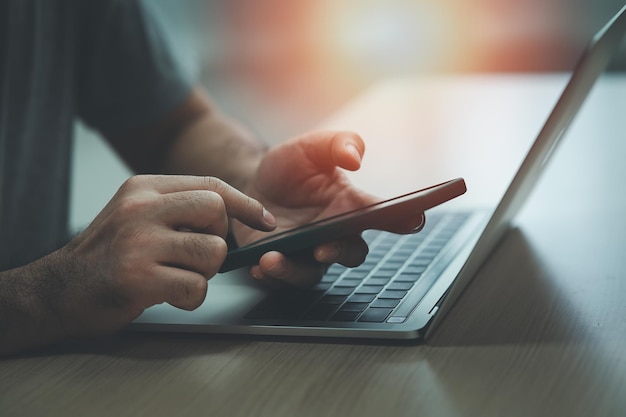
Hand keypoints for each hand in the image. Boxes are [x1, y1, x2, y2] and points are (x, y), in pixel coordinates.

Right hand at [48, 175, 275, 337]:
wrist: (58, 290)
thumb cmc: (106, 256)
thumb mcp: (136, 215)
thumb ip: (177, 208)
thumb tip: (232, 215)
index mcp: (143, 188)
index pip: (210, 185)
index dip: (245, 204)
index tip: (264, 220)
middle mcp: (141, 208)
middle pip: (216, 211)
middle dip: (219, 239)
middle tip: (196, 256)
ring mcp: (139, 241)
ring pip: (213, 252)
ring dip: (204, 273)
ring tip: (176, 276)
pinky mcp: (138, 277)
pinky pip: (196, 287)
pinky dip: (191, 297)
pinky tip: (167, 295)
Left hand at [231, 131, 423, 287]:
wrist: (250, 182)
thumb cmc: (289, 166)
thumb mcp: (311, 147)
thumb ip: (337, 145)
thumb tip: (355, 158)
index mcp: (350, 205)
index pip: (384, 214)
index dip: (404, 218)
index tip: (414, 220)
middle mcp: (335, 233)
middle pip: (351, 252)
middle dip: (339, 252)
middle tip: (322, 249)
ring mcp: (308, 252)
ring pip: (313, 274)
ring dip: (294, 271)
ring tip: (271, 259)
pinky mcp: (283, 262)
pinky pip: (282, 280)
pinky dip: (270, 276)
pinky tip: (258, 265)